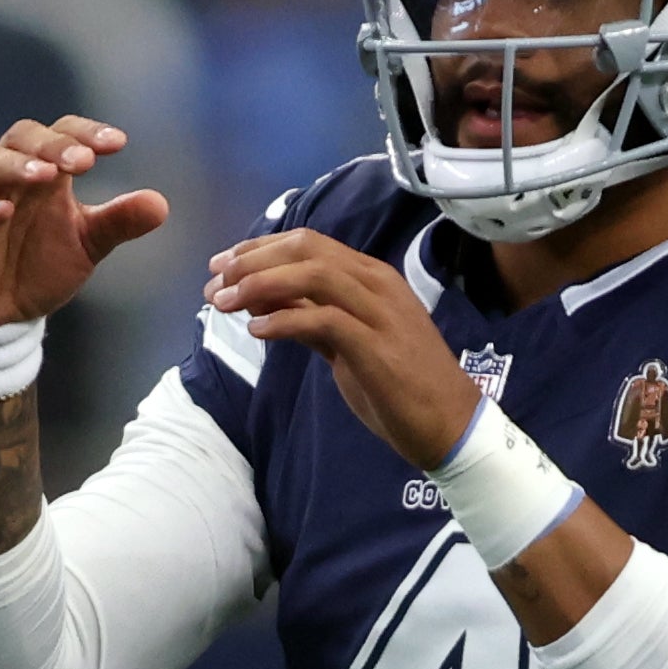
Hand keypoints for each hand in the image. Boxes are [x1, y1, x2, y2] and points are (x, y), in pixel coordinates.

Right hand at [0, 114, 168, 328]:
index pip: (60, 134)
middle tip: (85, 161)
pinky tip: (2, 212)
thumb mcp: (87, 244)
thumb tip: (160, 203)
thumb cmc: (38, 267)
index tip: (118, 143)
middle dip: (53, 144)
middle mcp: (8, 180)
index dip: (85, 132)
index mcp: (43, 176)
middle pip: (22, 138)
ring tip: (45, 175)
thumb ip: (118, 222)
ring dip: (17, 166)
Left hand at [204, 229, 481, 468]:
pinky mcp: (376, 347)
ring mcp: (380, 313)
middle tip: (215, 280)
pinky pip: (322, 319)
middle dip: (252, 260)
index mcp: (373, 277)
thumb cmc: (402, 385)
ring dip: (260, 283)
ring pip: (314, 274)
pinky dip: (284, 319)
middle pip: (307, 249)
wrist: (452, 424)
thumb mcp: (349, 343)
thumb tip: (266, 299)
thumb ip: (313, 316)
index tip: (223, 265)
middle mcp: (377, 285)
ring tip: (225, 303)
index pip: (309, 243)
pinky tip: (257, 330)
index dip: (259, 249)